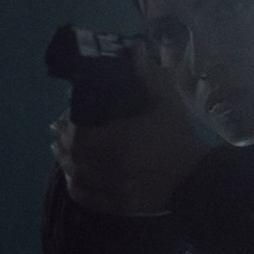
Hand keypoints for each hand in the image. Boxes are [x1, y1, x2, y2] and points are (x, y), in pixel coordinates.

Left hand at [49, 43, 213, 215]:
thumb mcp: (166, 101)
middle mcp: (111, 167)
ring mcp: (113, 190)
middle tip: (56, 129)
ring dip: (63, 162)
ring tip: (59, 150)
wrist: (196, 177)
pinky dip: (74, 187)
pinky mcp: (118, 206)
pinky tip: (71, 177)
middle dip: (61, 141)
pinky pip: (87, 198)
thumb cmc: (179, 136)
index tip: (64, 114)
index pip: (78, 134)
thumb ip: (147, 74)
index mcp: (120, 141)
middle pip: (72, 156)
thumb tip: (133, 48)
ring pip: (76, 177)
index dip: (66, 124)